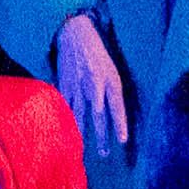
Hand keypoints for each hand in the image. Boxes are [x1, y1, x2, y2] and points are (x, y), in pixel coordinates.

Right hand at [51, 13, 129, 149]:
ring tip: (86, 148)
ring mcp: (78, 86)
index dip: (120, 124)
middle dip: (102, 136)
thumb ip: (113, 91)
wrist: (74, 35)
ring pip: (81, 114)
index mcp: (111, 80)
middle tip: (105, 154)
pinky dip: (67, 119)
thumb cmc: (97, 54)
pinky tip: (67, 131)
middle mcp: (95, 85)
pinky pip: (67, 106)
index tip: (122, 140)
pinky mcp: (65, 85)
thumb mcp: (112, 69)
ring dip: (84, 132)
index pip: (117, 106)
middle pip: (100, 116)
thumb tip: (113, 114)